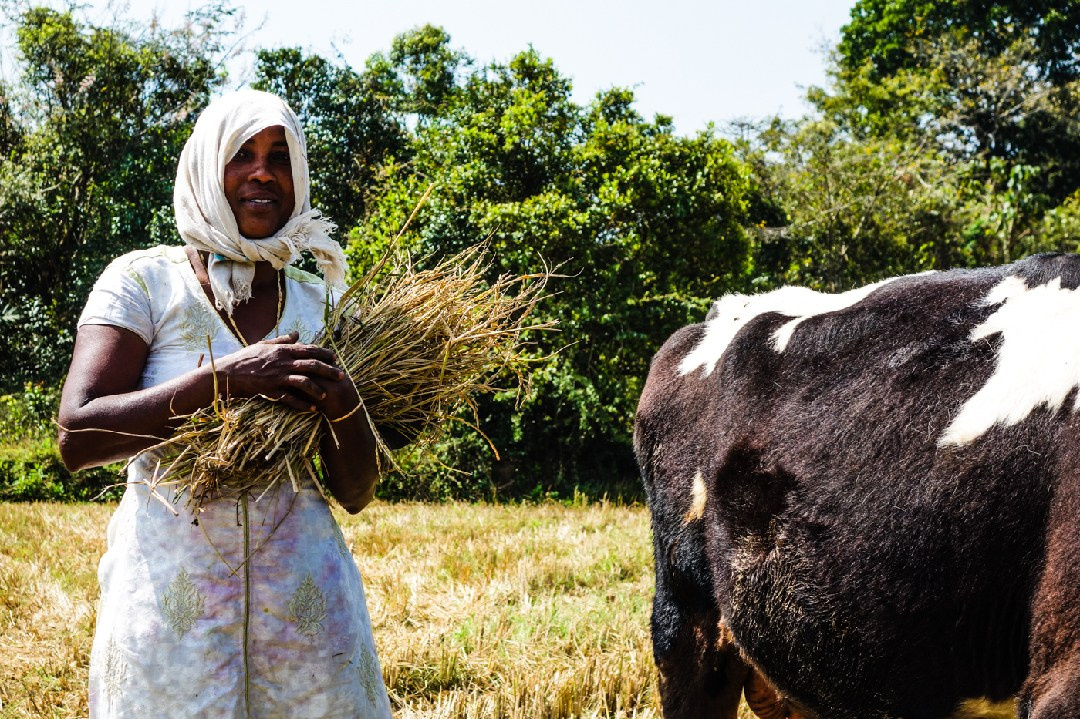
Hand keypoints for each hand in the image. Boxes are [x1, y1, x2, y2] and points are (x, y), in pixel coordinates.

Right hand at [214, 331, 347, 413]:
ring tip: (327, 395)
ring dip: (318, 388)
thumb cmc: (245, 358)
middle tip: (342, 376)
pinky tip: (313, 409)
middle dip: (329, 370)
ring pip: (304, 381)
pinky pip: (291, 398)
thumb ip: (282, 340)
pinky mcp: (271, 390)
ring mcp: (277, 376)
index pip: (308, 349)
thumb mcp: (264, 345)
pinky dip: (303, 404)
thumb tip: (297, 334)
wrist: (227, 373)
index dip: (324, 353)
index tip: (335, 358)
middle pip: (311, 364)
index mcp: (281, 349)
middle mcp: (282, 361)